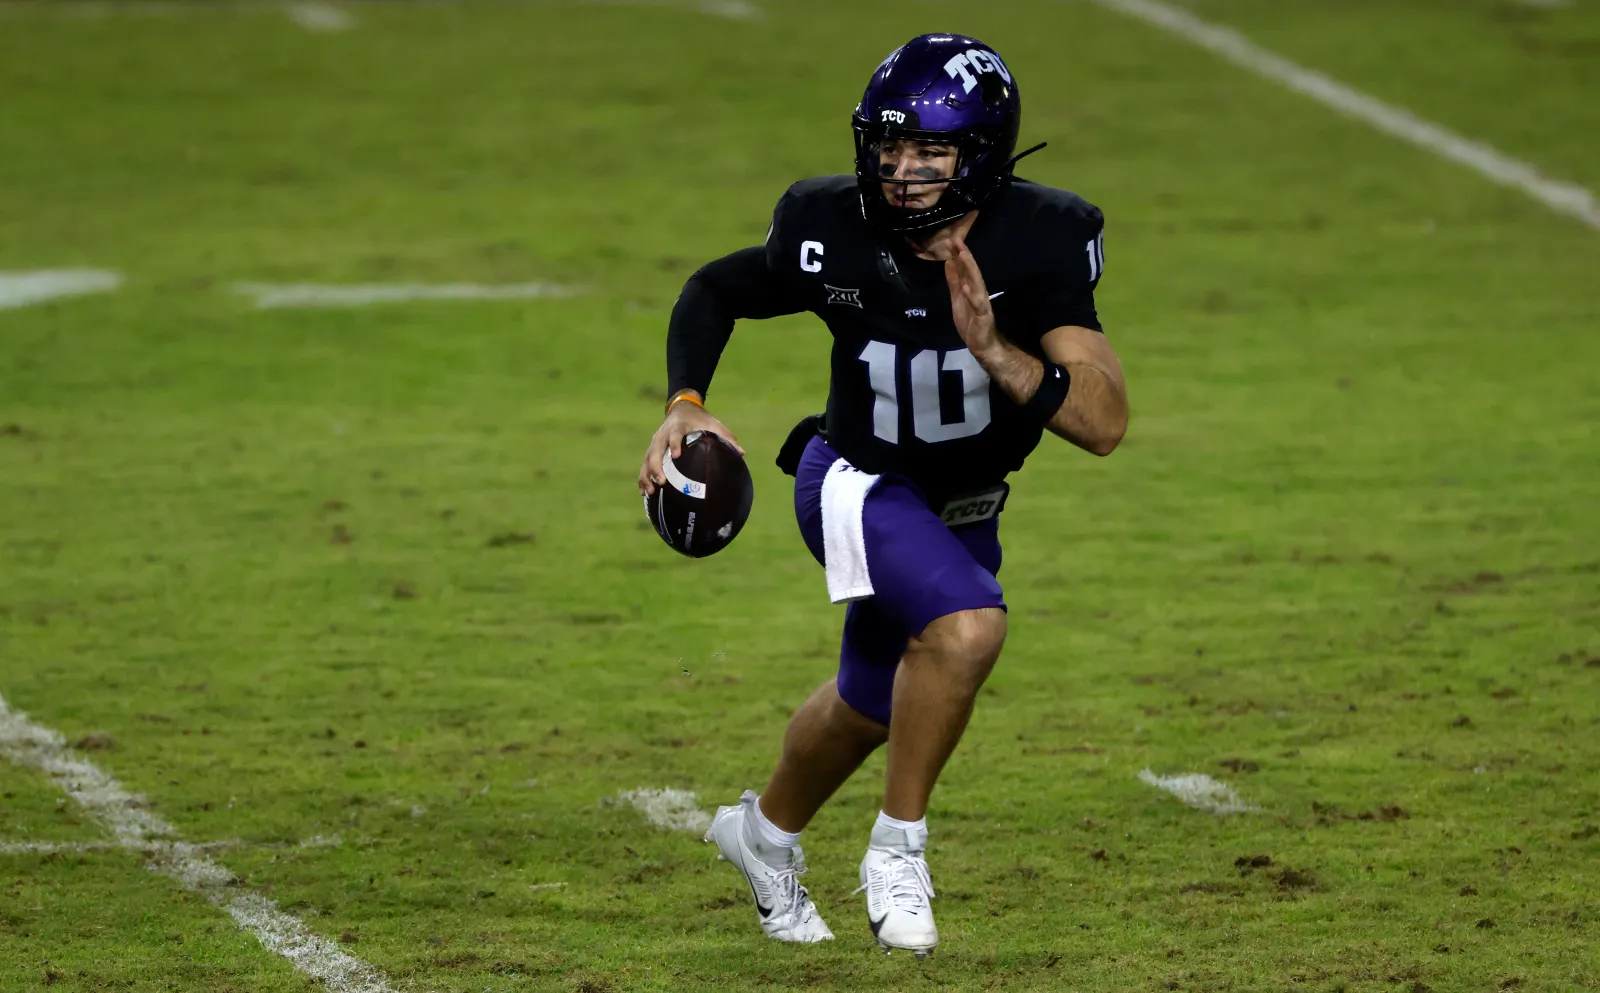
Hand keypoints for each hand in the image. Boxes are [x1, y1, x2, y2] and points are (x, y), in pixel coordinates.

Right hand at [638, 396, 744, 495]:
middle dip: (656, 467)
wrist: (682, 409)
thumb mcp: (714, 424)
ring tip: (650, 492)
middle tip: (662, 482)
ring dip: (647, 476)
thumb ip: (726, 437)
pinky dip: (644, 478)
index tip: (677, 455)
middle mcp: (663, 435)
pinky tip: (646, 493)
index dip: (675, 444)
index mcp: (678, 426)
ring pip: (646, 460)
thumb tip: (741, 453)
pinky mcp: (651, 451)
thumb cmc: (701, 419)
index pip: (675, 434)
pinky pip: (644, 465)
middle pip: (655, 451)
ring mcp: (655, 443)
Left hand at [944, 235, 999, 356]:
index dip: (958, 254)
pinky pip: (977, 304)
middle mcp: (978, 291)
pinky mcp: (983, 315)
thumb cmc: (970, 321)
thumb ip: (954, 281)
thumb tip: (949, 262)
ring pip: (976, 283)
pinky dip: (971, 295)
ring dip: (970, 268)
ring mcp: (982, 303)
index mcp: (971, 288)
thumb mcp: (957, 298)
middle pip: (971, 271)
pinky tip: (966, 287)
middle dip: (964, 255)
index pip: (965, 268)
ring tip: (962, 255)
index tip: (951, 240)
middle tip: (957, 240)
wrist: (982, 344)